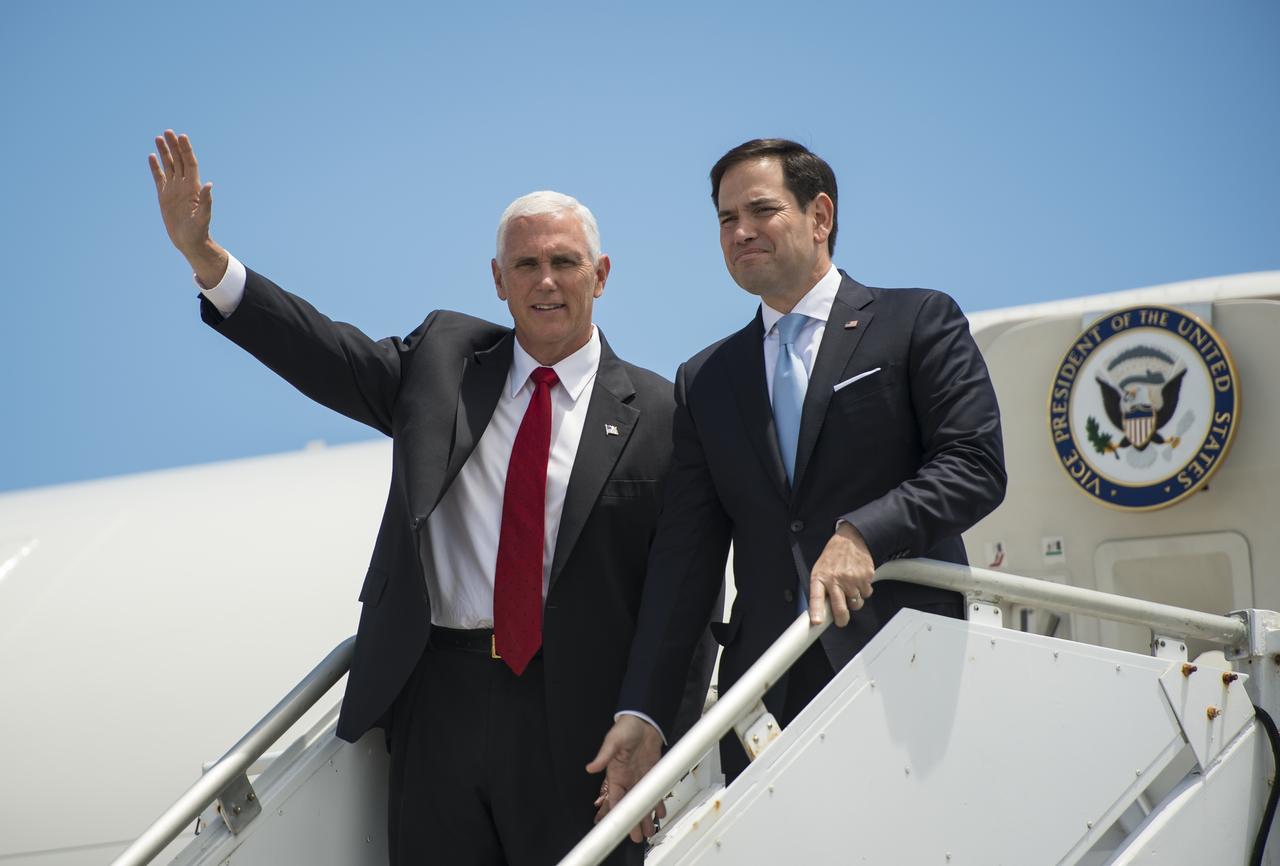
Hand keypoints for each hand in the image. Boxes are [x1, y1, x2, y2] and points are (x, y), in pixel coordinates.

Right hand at [148, 130, 226, 285]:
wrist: (189, 242)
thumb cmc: (199, 231)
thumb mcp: (203, 216)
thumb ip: (206, 201)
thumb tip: (210, 185)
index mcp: (194, 188)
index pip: (190, 163)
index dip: (186, 150)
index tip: (182, 136)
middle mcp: (184, 185)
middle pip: (178, 161)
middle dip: (174, 146)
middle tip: (167, 131)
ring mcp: (174, 189)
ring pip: (168, 166)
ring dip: (164, 152)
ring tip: (158, 137)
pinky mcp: (164, 196)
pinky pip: (159, 178)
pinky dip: (155, 167)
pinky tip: (152, 156)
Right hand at [586, 715, 665, 842]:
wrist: (643, 719)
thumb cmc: (625, 727)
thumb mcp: (613, 740)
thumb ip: (603, 755)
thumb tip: (591, 767)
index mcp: (615, 773)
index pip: (615, 798)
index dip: (617, 813)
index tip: (620, 826)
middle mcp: (627, 778)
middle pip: (630, 805)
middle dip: (633, 821)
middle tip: (637, 837)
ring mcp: (640, 777)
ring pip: (643, 802)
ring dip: (646, 816)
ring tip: (650, 831)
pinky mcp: (651, 773)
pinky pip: (654, 791)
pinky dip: (657, 803)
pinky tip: (660, 813)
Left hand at [808, 522, 874, 626]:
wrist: (851, 539)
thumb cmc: (834, 556)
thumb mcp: (820, 569)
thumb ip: (821, 589)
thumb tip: (820, 611)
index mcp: (821, 577)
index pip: (816, 597)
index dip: (816, 611)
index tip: (817, 622)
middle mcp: (836, 579)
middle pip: (840, 608)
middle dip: (841, 619)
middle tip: (841, 620)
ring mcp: (852, 579)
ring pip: (856, 603)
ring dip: (854, 600)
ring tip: (849, 587)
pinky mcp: (866, 577)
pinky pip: (866, 594)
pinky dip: (863, 591)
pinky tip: (858, 581)